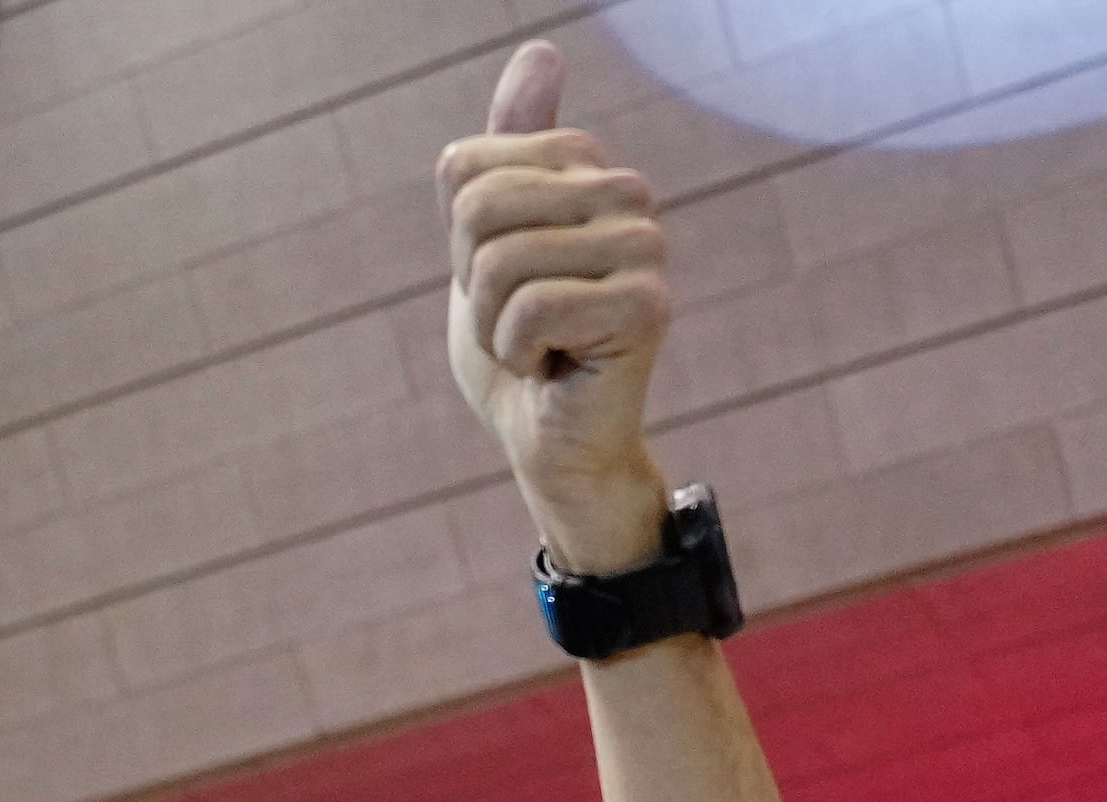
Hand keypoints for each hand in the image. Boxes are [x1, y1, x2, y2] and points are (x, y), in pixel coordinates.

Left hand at [438, 44, 669, 566]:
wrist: (547, 446)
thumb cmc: (517, 352)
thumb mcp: (485, 244)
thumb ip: (502, 154)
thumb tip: (544, 50)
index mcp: (585, 168)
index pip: (465, 169)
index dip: (458, 242)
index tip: (500, 284)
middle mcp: (626, 195)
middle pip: (480, 210)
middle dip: (475, 284)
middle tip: (517, 323)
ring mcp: (645, 248)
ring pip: (503, 263)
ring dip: (497, 327)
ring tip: (538, 348)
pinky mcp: (648, 305)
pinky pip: (533, 309)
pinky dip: (520, 354)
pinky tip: (555, 369)